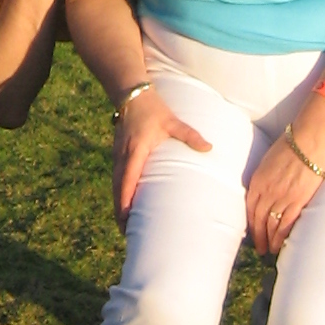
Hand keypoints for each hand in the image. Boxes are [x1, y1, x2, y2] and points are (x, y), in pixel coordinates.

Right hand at [111, 84, 211, 227]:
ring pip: (116, 183)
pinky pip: (117, 176)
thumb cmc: (153, 109)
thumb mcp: (172, 121)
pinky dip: (119, 191)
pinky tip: (124, 201)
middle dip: (120, 210)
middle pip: (118, 188)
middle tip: (126, 231)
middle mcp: (123, 155)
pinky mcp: (118, 153)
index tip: (127, 218)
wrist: (132, 94)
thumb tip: (209, 148)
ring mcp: (118, 154)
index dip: (125, 201)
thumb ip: (190, 135)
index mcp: (136, 151)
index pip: (128, 181)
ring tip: (124, 222)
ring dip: (118, 203)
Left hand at [245, 106, 324, 254]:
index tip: (252, 231)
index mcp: (257, 180)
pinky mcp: (298, 201)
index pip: (250, 208)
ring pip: (272, 225)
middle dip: (258, 236)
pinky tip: (280, 245)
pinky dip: (281, 237)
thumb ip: (265, 177)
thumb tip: (265, 188)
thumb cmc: (291, 145)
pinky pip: (286, 224)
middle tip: (259, 248)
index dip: (251, 223)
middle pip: (259, 220)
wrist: (309, 140)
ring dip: (269, 240)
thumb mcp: (269, 160)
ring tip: (270, 250)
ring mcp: (282, 198)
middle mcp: (266, 191)